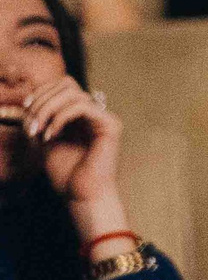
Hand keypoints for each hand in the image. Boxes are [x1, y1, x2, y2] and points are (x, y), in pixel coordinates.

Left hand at [19, 75, 118, 213]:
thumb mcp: (44, 140)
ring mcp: (104, 118)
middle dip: (42, 100)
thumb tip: (29, 101)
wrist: (81, 195)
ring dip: (48, 109)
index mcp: (81, 115)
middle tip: (30, 125)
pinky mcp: (110, 125)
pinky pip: (82, 107)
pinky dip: (60, 118)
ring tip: (38, 131)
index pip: (63, 85)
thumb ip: (40, 119)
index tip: (25, 111)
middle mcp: (95, 113)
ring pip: (73, 93)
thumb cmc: (66, 174)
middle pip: (67, 83)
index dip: (41, 92)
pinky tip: (51, 136)